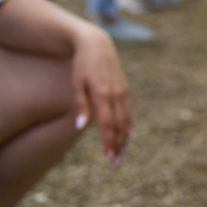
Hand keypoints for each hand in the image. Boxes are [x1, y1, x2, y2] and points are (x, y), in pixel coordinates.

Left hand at [71, 26, 132, 165]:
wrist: (97, 43)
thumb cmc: (82, 64)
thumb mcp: (77, 83)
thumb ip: (80, 105)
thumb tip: (80, 127)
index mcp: (102, 94)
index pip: (107, 124)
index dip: (108, 142)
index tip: (109, 157)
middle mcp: (115, 94)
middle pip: (119, 125)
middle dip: (118, 144)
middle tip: (116, 162)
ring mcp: (122, 91)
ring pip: (126, 119)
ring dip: (125, 137)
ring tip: (122, 153)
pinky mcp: (125, 88)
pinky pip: (129, 110)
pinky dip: (129, 124)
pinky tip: (129, 135)